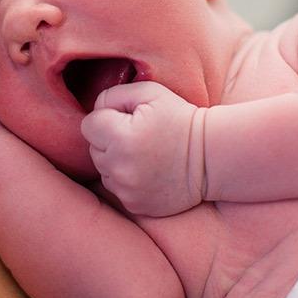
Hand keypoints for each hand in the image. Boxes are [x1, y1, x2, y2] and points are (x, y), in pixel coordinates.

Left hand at [80, 81, 207, 216]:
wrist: (210, 158)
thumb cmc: (179, 119)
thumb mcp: (150, 92)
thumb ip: (113, 95)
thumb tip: (95, 109)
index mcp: (121, 137)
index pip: (88, 125)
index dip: (107, 118)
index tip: (128, 120)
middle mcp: (120, 167)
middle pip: (94, 149)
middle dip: (110, 141)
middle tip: (140, 137)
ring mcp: (127, 190)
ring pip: (104, 170)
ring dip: (117, 161)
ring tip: (145, 155)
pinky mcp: (135, 205)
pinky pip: (117, 189)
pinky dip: (127, 181)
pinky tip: (149, 172)